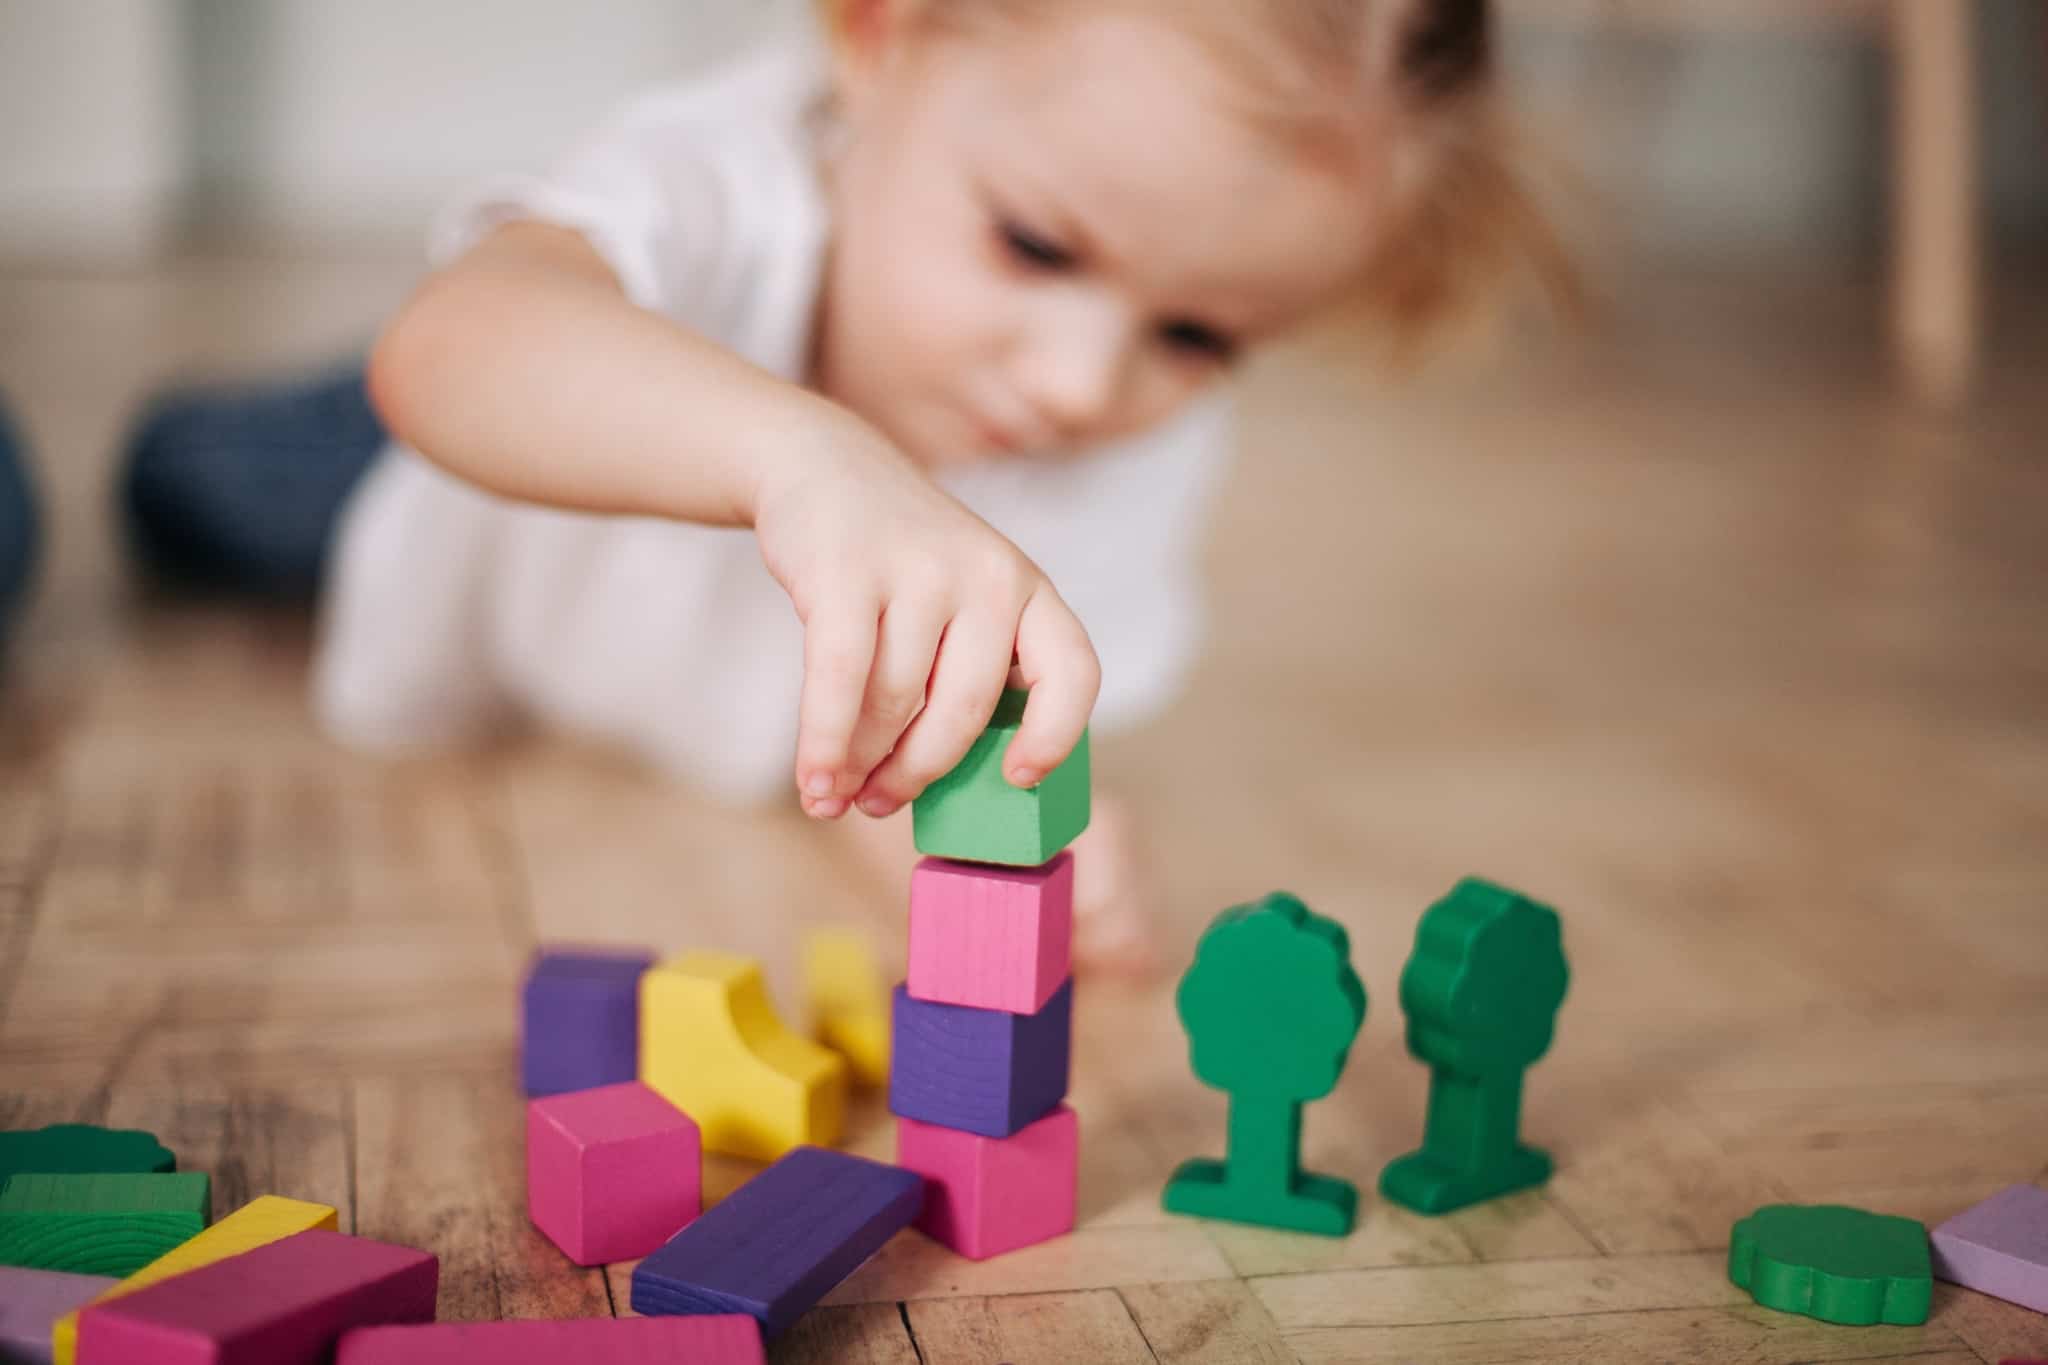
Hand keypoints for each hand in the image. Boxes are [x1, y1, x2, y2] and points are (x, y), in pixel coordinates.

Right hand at [752, 419, 1099, 820]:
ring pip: (897, 702)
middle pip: (966, 710)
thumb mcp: (960, 601)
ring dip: (860, 764)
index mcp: (1029, 591)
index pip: (1072, 672)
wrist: (824, 468)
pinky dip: (825, 742)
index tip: (1017, 779)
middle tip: (883, 803)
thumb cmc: (896, 566)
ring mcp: (921, 568)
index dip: (1055, 735)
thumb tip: (939, 791)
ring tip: (834, 793)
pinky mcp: (849, 570)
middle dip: (920, 773)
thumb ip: (967, 675)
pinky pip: (841, 679)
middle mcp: (989, 576)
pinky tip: (814, 781)